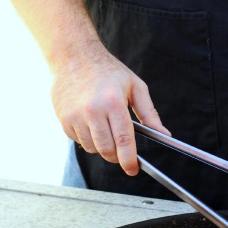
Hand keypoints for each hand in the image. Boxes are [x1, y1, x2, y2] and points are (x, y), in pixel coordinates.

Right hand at [51, 46, 169, 175]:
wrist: (74, 57)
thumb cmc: (108, 70)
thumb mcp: (135, 86)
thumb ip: (148, 112)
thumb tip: (163, 133)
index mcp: (113, 102)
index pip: (123, 140)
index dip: (129, 159)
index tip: (133, 169)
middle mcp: (92, 111)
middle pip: (107, 150)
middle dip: (117, 156)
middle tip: (122, 149)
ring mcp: (75, 116)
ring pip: (92, 148)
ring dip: (102, 145)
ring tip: (105, 125)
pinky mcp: (63, 120)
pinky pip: (78, 141)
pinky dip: (87, 138)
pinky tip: (91, 121)